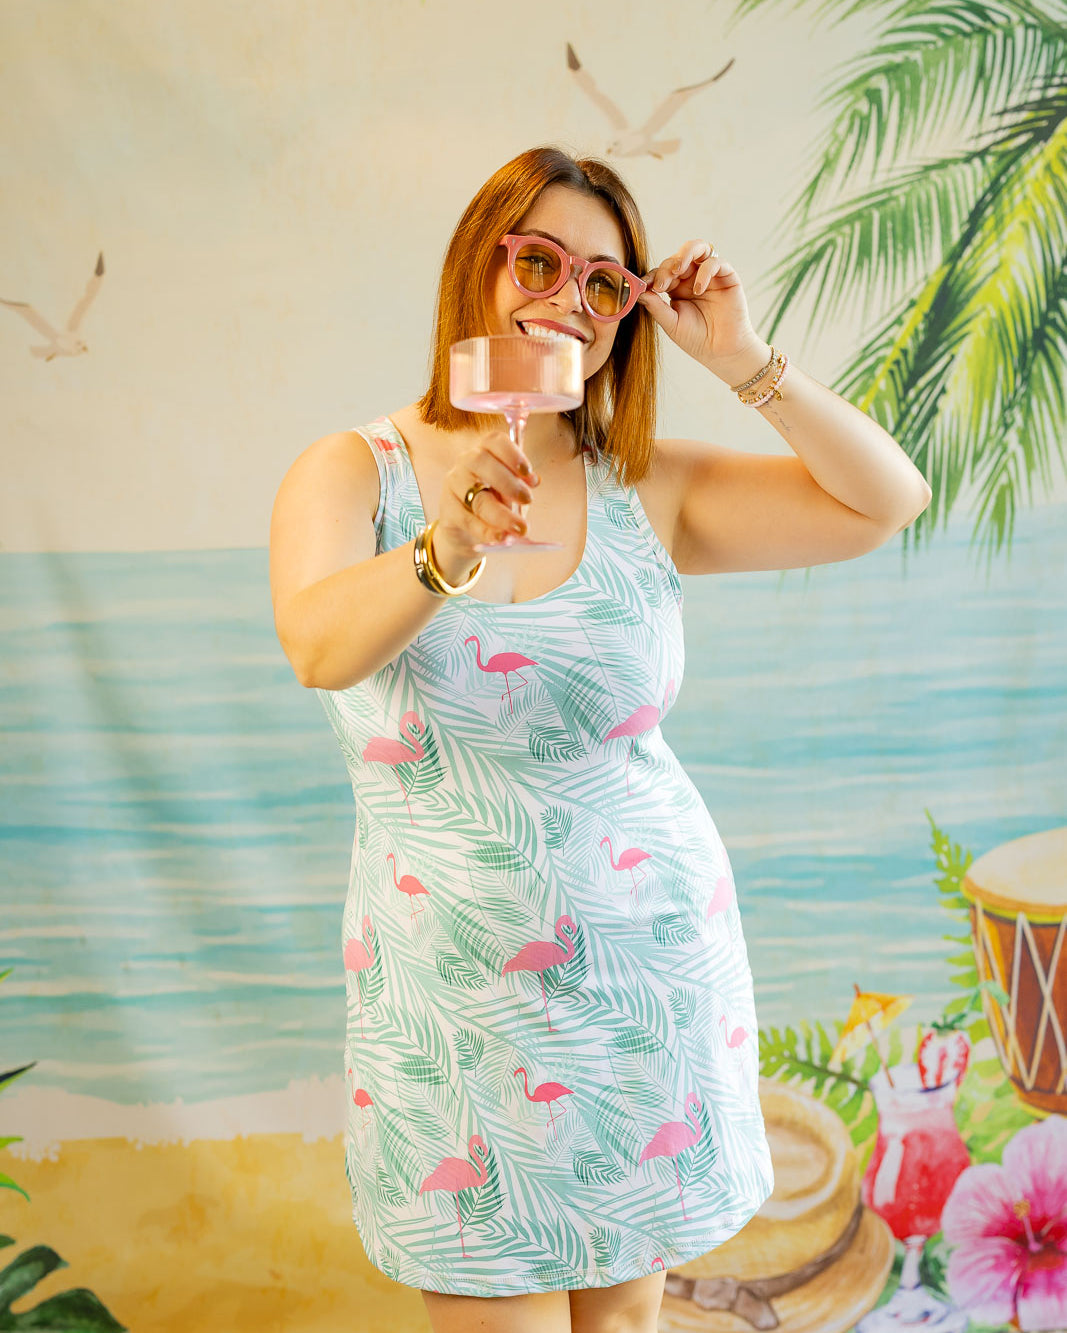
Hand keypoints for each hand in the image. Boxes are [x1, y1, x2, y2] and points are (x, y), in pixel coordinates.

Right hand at [431, 431, 538, 581]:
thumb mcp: (510, 491)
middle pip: (482, 462)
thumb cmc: (494, 501)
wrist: (468, 529)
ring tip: (520, 528)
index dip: (512, 454)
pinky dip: (486, 529)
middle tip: (528, 500)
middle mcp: (466, 462)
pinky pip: (467, 519)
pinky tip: (500, 537)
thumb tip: (534, 480)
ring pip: (476, 497)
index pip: (495, 441)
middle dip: (508, 482)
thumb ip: (521, 484)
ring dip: (501, 514)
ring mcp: (454, 484)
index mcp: (486, 451)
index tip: (527, 472)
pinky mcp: (447, 508)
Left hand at [637, 240, 767, 380]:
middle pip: (677, 258)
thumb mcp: (671, 324)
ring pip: (697, 248)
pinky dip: (705, 271)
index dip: (653, 275)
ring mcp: (709, 275)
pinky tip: (698, 290)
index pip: (662, 272)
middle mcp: (692, 278)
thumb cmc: (696, 339)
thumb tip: (638, 292)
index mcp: (677, 288)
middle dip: (666, 268)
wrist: (721, 352)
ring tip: (677, 270)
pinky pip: (715, 262)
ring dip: (685, 254)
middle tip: (661, 284)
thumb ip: (656, 307)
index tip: (643, 285)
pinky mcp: (727, 276)